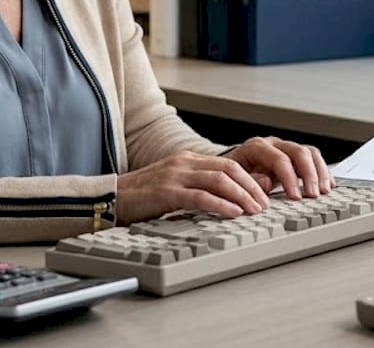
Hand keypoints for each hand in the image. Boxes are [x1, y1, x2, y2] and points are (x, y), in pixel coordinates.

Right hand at [115, 151, 270, 224]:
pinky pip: (200, 196)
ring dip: (241, 196)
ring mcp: (174, 176)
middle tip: (264, 204)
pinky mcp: (166, 192)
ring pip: (219, 180)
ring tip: (254, 210)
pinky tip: (232, 213)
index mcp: (187, 160)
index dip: (250, 179)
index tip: (263, 196)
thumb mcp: (175, 188)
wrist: (109, 199)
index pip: (228, 164)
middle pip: (229, 169)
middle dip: (251, 186)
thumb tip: (231, 198)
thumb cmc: (142, 198)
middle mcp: (183, 163)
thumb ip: (200, 188)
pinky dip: (221, 204)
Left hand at [223, 136, 335, 199]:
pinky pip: (313, 159)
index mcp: (256, 147)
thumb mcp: (234, 179)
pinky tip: (327, 185)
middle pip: (298, 152)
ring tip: (324, 192)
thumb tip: (267, 181)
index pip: (278, 158)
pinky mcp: (294, 158)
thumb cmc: (232, 176)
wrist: (231, 171)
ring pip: (309, 153)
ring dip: (319, 173)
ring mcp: (285, 149)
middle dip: (308, 175)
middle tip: (312, 195)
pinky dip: (322, 172)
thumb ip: (250, 181)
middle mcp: (273, 145)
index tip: (295, 197)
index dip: (289, 178)